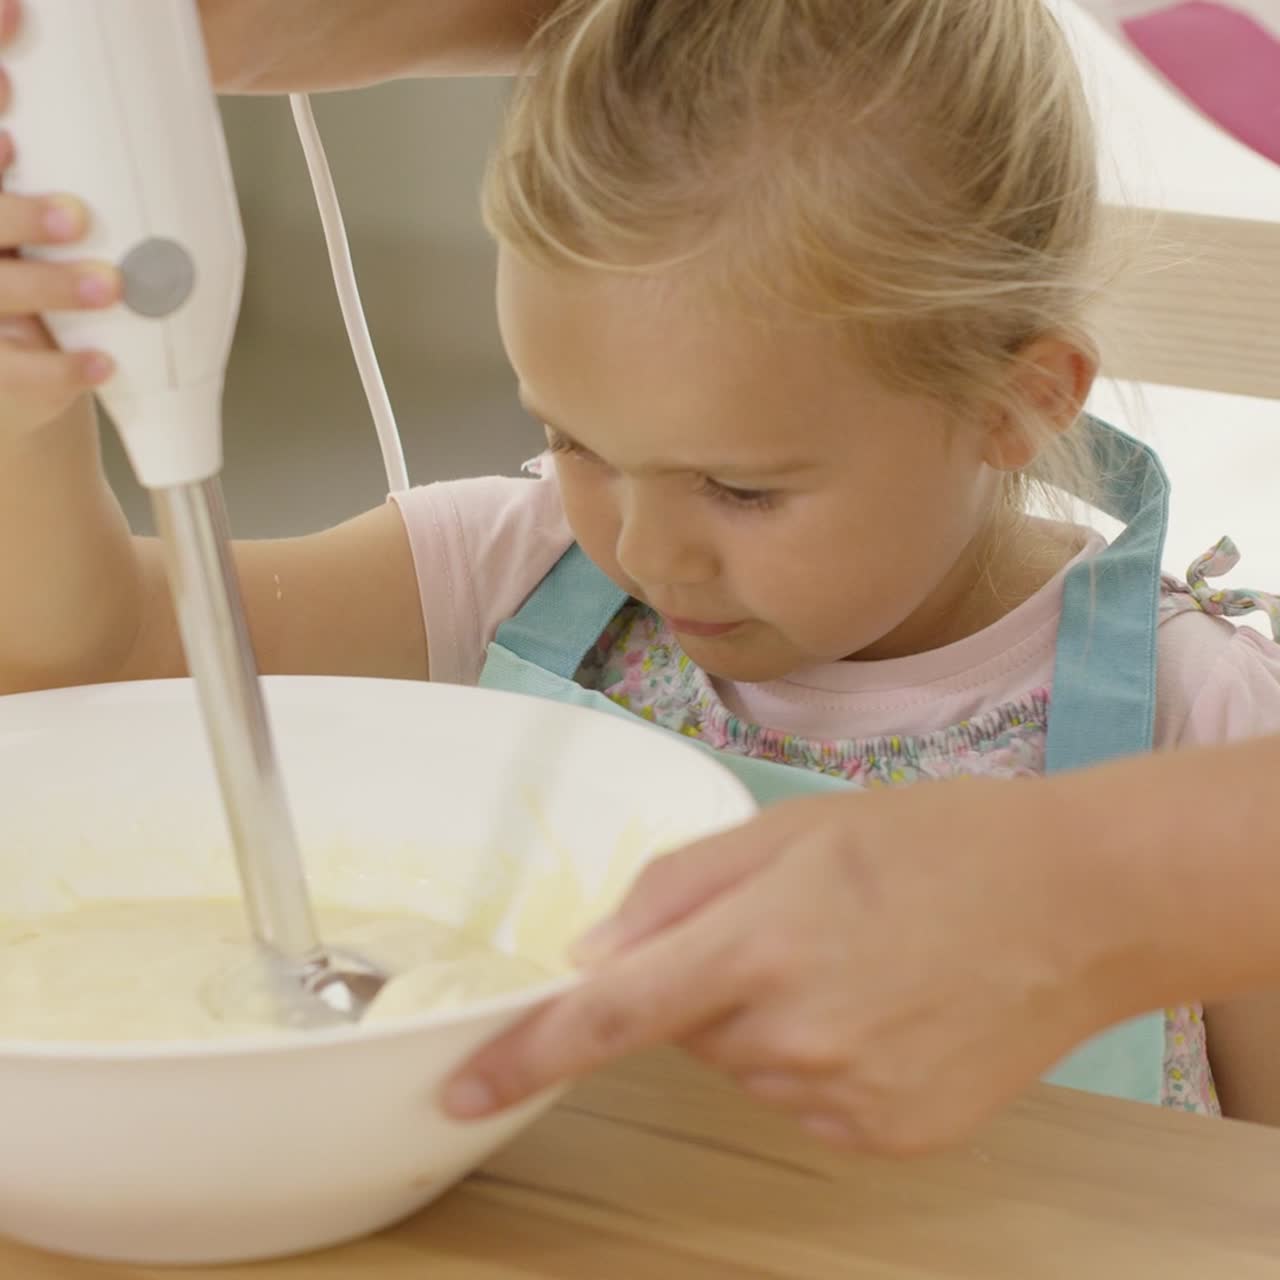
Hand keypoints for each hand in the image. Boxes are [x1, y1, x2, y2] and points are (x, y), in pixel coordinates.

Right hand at [0, 4, 118, 438]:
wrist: (17, 383)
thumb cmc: (43, 288)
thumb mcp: (48, 233)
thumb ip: (71, 188)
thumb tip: (164, 138)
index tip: (10, 95)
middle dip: (16, 212)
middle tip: (77, 215)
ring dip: (52, 286)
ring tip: (111, 287)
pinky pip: (17, 373)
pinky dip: (64, 369)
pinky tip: (102, 364)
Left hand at [443, 777, 1130, 1155]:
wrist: (1074, 904)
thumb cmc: (931, 842)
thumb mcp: (793, 827)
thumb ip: (678, 888)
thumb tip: (594, 955)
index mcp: (759, 946)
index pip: (610, 1017)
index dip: (525, 1055)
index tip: (460, 1089)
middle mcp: (792, 1039)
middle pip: (687, 1031)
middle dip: (708, 983)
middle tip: (793, 927)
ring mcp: (844, 1100)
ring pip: (745, 1067)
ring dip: (766, 1022)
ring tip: (852, 961)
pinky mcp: (886, 1137)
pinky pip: (804, 1102)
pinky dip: (818, 1061)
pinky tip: (883, 1007)